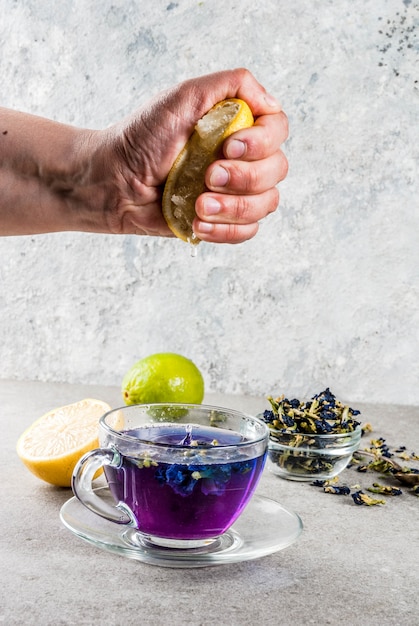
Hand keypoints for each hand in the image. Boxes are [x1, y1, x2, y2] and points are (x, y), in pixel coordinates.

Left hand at [102, 68, 287, 243]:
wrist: (115, 181)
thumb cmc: (143, 137)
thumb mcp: (184, 96)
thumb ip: (231, 85)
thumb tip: (271, 103)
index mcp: (238, 126)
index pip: (277, 131)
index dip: (261, 143)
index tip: (228, 146)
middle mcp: (243, 158)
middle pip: (277, 170)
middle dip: (244, 177)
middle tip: (208, 175)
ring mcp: (235, 192)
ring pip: (266, 204)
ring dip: (234, 207)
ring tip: (200, 204)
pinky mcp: (222, 220)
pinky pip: (247, 231)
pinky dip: (226, 230)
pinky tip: (199, 222)